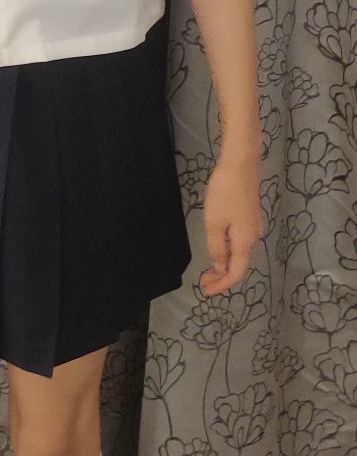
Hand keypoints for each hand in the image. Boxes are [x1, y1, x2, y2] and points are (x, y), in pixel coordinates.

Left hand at [199, 154, 262, 295]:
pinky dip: (228, 252)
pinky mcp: (249, 216)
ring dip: (224, 265)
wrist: (241, 164)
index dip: (222, 285)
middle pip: (239, 265)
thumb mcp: (215, 223)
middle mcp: (253, 237)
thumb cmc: (225, 193)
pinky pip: (239, 242)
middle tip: (202, 281)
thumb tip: (221, 268)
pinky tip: (217, 250)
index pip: (236, 273)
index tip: (205, 291)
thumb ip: (217, 248)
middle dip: (221, 277)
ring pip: (239, 254)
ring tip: (207, 270)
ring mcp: (253, 226)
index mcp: (245, 241)